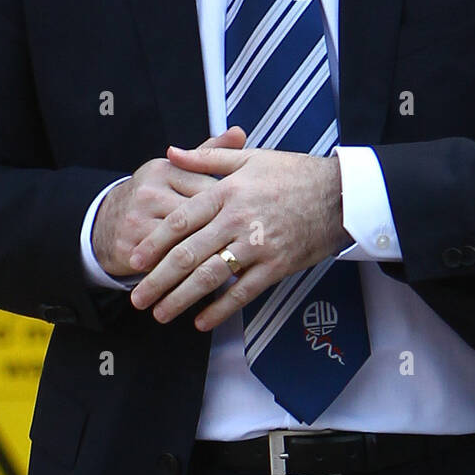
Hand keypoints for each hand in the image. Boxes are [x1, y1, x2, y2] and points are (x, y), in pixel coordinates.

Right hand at [92, 127, 247, 278]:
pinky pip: (165, 264)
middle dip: (224, 232)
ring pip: (182, 242)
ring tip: (235, 266)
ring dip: (208, 256)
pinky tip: (206, 281)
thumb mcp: (175, 170)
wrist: (103, 225)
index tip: (253, 218)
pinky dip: (186, 274)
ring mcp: (137, 221)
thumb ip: (208, 154)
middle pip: (197, 216)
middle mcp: (149, 193)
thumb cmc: (151, 197)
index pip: (207, 187)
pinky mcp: (129, 248)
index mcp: (164, 170)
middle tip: (250, 246)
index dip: (233, 206)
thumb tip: (239, 132)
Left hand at [128, 145, 348, 330]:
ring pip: (211, 277)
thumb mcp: (248, 158)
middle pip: (189, 255)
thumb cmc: (293, 173)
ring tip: (160, 313)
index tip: (135, 260)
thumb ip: (206, 157)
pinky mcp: (277, 266)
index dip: (155, 244)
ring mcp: (258, 246)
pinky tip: (201, 321)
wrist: (339, 193)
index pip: (181, 222)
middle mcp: (238, 220)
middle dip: (159, 279)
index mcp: (227, 193)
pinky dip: (221, 309)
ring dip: (182, 298)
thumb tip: (171, 153)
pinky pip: (243, 292)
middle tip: (137, 297)